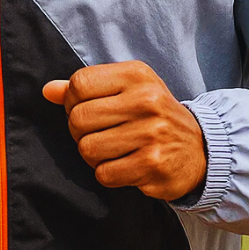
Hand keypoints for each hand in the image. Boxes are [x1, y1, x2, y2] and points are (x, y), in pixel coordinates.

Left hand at [43, 61, 206, 201]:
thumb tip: (47, 90)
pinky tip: (125, 165)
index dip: (71, 101)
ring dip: (93, 155)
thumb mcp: (127, 90)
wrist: (200, 149)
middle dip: (79, 132)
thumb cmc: (153, 116)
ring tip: (112, 150)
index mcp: (136, 75)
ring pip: (87, 148)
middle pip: (78, 118)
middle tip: (97, 134)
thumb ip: (87, 89)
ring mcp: (151, 133)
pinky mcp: (153, 165)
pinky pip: (104, 174)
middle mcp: (146, 100)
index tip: (85, 110)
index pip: (79, 83)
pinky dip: (108, 174)